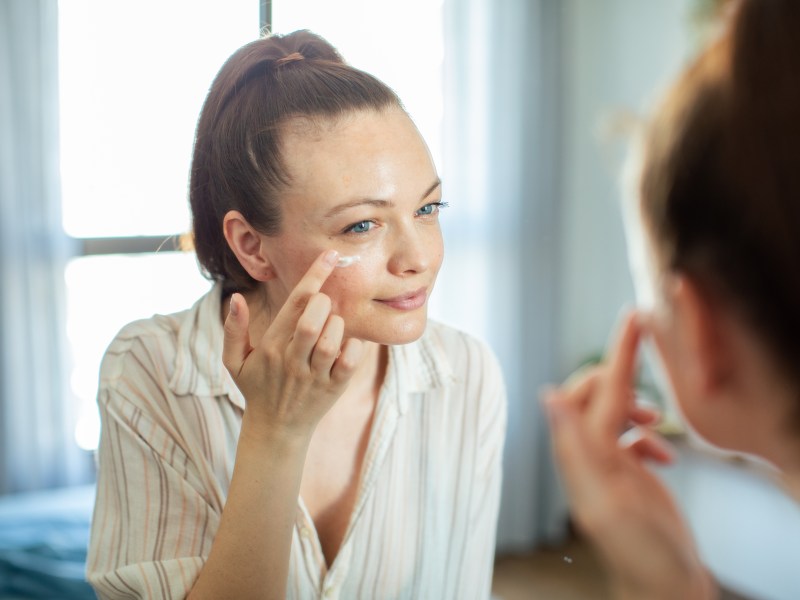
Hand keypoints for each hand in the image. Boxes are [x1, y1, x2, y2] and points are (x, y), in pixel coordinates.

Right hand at [222, 249, 362, 442]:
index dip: (314, 275)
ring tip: (332, 326)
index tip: (330, 255)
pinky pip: (351, 361)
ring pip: (332, 341)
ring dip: (337, 325)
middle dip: (324, 302)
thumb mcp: (235, 362)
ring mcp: (315, 376)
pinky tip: (346, 345)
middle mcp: (292, 360)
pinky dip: (354, 347)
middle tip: (325, 304)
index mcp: (271, 346)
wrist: (276, 431)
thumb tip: (235, 298)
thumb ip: (234, 330)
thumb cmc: (258, 387)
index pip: (295, 304)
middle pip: (312, 320)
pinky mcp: (334, 388)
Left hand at [544, 311, 716, 599]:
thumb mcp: (608, 500)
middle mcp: (586, 457)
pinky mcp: (623, 476)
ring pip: (610, 413)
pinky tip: (661, 454)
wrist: (664, 586)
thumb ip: (577, 449)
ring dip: (634, 407)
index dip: (615, 356)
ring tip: (656, 423)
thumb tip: (548, 397)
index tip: (633, 320)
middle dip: (619, 381)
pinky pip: (628, 438)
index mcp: (580, 456)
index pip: (591, 392)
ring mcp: (604, 466)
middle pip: (593, 396)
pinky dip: (645, 437)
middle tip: (647, 385)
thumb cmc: (642, 553)